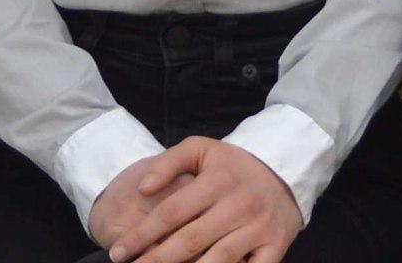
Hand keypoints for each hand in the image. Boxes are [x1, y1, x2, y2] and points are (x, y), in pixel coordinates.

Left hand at [107, 137, 302, 262]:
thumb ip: (168, 163)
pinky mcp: (274, 247)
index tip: (118, 251)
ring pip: (218, 261)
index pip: (171, 212)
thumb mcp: (200, 149)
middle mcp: (237, 205)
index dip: (142, 234)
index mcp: (216, 181)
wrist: (282, 170)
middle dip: (156, 259)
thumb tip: (142, 189)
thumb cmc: (232, 164)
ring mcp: (257, 228)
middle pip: (190, 240)